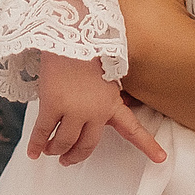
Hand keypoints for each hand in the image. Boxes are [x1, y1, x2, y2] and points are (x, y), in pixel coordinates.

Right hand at [29, 51, 165, 167]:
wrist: (69, 35)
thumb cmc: (85, 51)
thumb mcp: (106, 76)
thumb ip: (107, 96)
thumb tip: (109, 111)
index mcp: (112, 103)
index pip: (133, 128)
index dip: (148, 146)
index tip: (161, 158)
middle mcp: (96, 111)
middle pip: (87, 145)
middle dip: (76, 155)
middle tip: (68, 159)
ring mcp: (74, 110)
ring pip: (64, 141)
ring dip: (56, 149)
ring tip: (50, 150)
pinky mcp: (53, 105)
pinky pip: (43, 132)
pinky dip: (36, 144)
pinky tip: (33, 152)